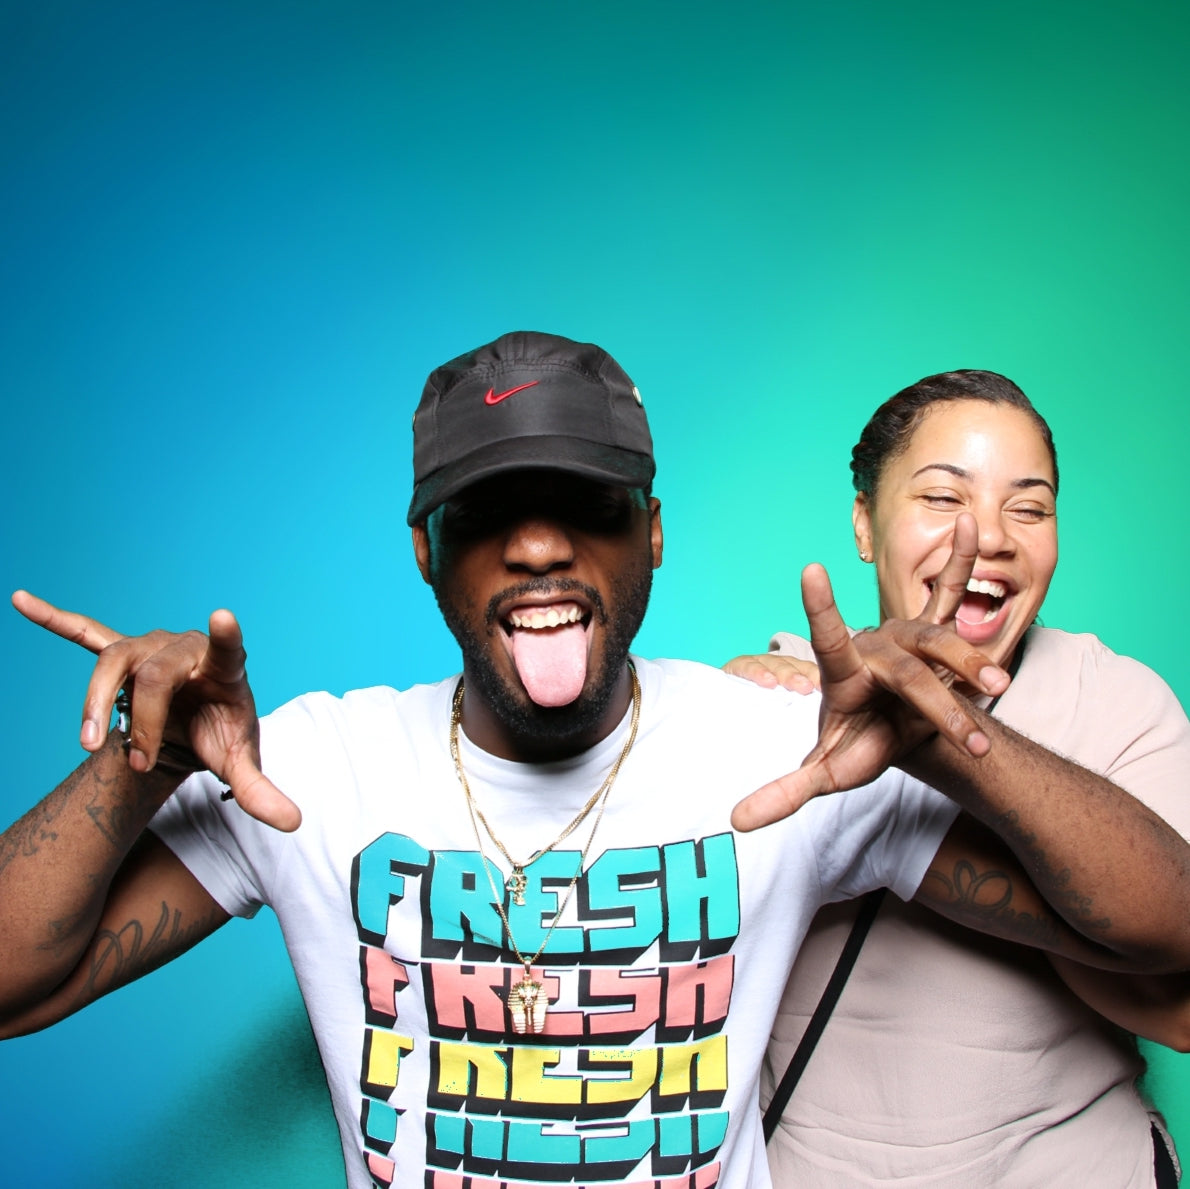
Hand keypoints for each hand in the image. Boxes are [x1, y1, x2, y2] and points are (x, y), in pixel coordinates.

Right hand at [12, 590, 300, 830]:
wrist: (198, 722)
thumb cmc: (223, 734)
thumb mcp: (241, 765)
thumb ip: (262, 794)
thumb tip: (294, 823)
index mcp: (224, 669)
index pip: (228, 649)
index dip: (226, 635)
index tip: (222, 616)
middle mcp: (187, 649)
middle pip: (154, 675)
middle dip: (144, 724)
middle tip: (140, 765)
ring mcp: (152, 648)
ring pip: (115, 661)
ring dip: (96, 703)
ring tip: (91, 746)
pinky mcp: (123, 654)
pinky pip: (85, 633)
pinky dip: (55, 619)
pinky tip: (21, 600)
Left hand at [731, 515, 1008, 830]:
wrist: (893, 727)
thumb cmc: (858, 743)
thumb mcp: (825, 772)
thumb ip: (784, 793)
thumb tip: (734, 823)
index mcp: (843, 674)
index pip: (828, 640)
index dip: (821, 609)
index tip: (810, 570)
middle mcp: (874, 648)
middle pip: (911, 672)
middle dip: (943, 709)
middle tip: (976, 742)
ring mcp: (905, 636)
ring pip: (942, 639)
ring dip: (973, 664)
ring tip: (1001, 689)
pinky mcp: (934, 632)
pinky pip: (949, 593)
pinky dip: (960, 561)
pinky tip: (972, 525)